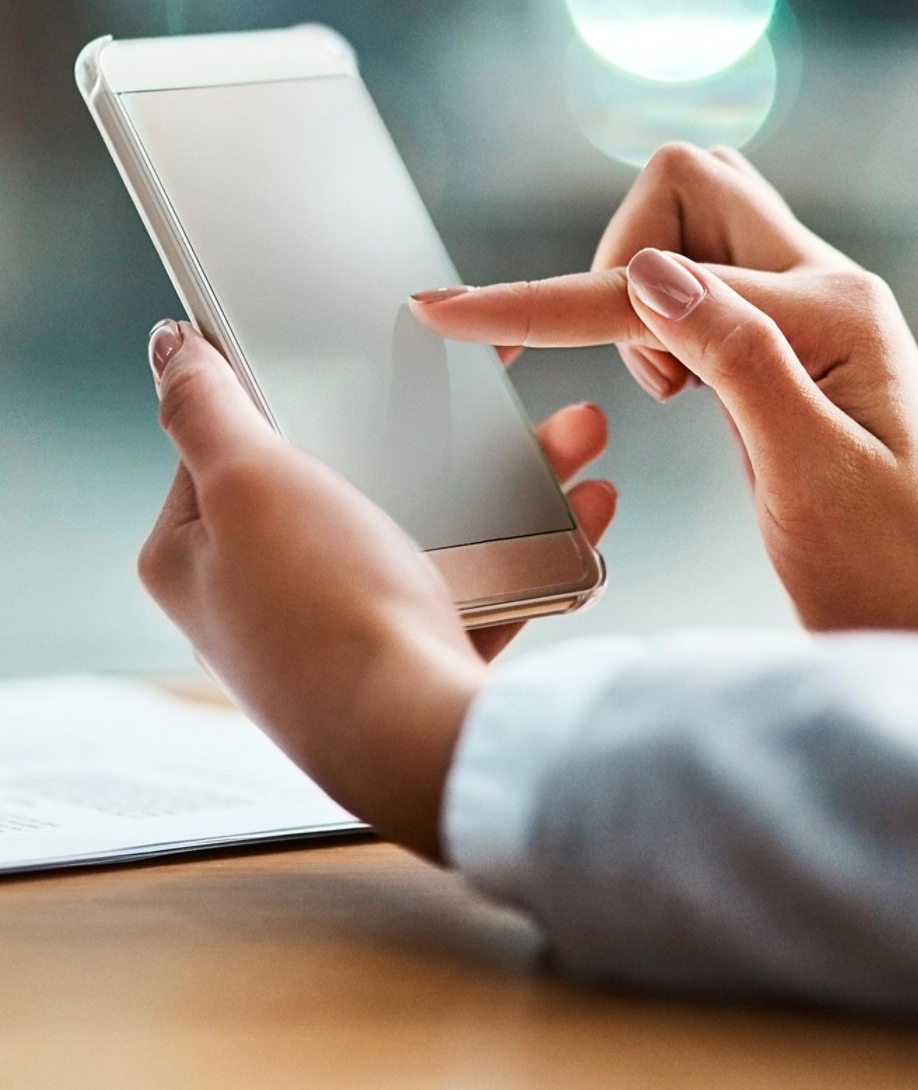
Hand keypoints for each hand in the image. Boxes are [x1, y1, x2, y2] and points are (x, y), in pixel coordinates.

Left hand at [138, 322, 614, 858]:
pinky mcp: (408, 660)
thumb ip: (204, 406)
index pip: (230, 442)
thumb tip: (168, 346)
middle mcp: (259, 598)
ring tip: (564, 438)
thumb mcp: (249, 482)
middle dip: (424, 426)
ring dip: (498, 477)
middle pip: (344, 475)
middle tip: (482, 383)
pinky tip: (576, 510)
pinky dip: (523, 546)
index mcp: (197, 555)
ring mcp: (338, 633)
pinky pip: (472, 583)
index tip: (357, 346)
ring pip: (422, 524)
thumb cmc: (324, 615)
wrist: (419, 743)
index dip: (294, 384)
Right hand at [411, 144, 917, 642]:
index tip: (447, 309)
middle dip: (622, 259)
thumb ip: (737, 356)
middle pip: (686, 186)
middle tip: (653, 374)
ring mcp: (804, 308)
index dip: (543, 301)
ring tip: (678, 393)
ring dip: (642, 294)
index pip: (652, 288)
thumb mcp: (809, 471)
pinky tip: (687, 388)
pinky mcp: (783, 340)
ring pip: (688, 226)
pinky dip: (660, 323)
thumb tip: (651, 273)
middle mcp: (822, 287)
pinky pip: (698, 285)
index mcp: (830, 312)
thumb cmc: (886, 561)